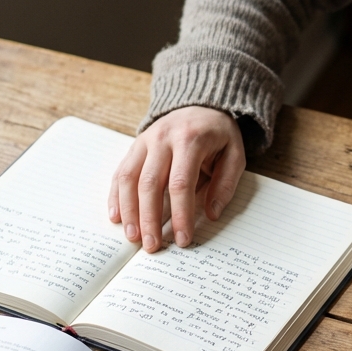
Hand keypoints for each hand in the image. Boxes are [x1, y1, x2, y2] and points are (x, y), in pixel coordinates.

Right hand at [109, 106, 244, 252]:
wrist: (201, 104)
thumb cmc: (219, 134)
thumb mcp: (235, 154)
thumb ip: (226, 183)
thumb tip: (211, 214)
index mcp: (190, 140)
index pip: (180, 183)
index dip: (180, 214)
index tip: (181, 239)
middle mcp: (162, 138)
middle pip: (150, 183)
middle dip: (149, 218)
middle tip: (151, 246)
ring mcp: (144, 141)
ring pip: (129, 178)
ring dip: (128, 211)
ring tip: (132, 237)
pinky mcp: (134, 145)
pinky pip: (121, 172)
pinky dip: (116, 196)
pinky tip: (116, 217)